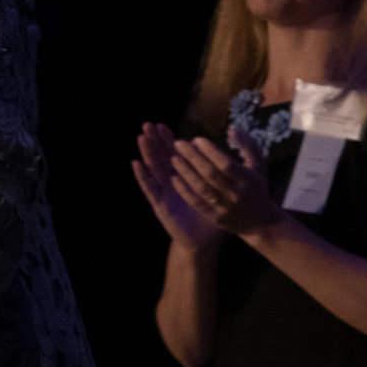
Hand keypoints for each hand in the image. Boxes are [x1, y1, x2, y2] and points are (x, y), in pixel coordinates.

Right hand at [130, 123, 221, 248]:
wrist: (204, 242)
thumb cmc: (214, 214)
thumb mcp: (219, 191)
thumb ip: (222, 173)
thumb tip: (230, 156)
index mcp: (186, 178)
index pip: (175, 154)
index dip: (168, 140)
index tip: (162, 125)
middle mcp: (172, 184)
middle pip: (161, 158)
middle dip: (155, 142)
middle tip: (148, 125)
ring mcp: (165, 195)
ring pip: (154, 170)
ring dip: (147, 154)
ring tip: (141, 138)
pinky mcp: (160, 207)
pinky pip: (151, 190)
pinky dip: (143, 177)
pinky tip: (136, 163)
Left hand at [169, 128, 282, 236]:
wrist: (260, 222)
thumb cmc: (256, 187)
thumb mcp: (258, 165)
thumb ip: (247, 144)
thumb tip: (231, 128)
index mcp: (247, 180)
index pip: (226, 164)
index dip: (210, 151)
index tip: (196, 139)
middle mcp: (236, 194)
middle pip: (211, 175)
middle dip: (193, 158)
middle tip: (178, 143)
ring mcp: (225, 208)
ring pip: (202, 189)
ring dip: (186, 172)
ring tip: (173, 158)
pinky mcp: (215, 218)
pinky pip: (197, 204)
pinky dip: (185, 191)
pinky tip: (174, 178)